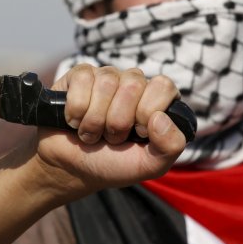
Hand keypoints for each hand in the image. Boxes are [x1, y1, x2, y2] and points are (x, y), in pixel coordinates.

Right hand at [32, 64, 186, 199]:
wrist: (71, 168)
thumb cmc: (113, 163)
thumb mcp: (149, 165)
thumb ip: (171, 146)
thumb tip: (160, 117)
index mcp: (156, 99)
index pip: (162, 86)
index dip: (147, 112)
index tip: (138, 133)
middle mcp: (133, 83)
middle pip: (133, 85)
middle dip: (118, 121)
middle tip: (111, 137)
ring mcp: (106, 76)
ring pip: (106, 83)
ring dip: (95, 120)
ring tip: (92, 133)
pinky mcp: (79, 75)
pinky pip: (82, 80)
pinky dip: (76, 110)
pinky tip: (75, 121)